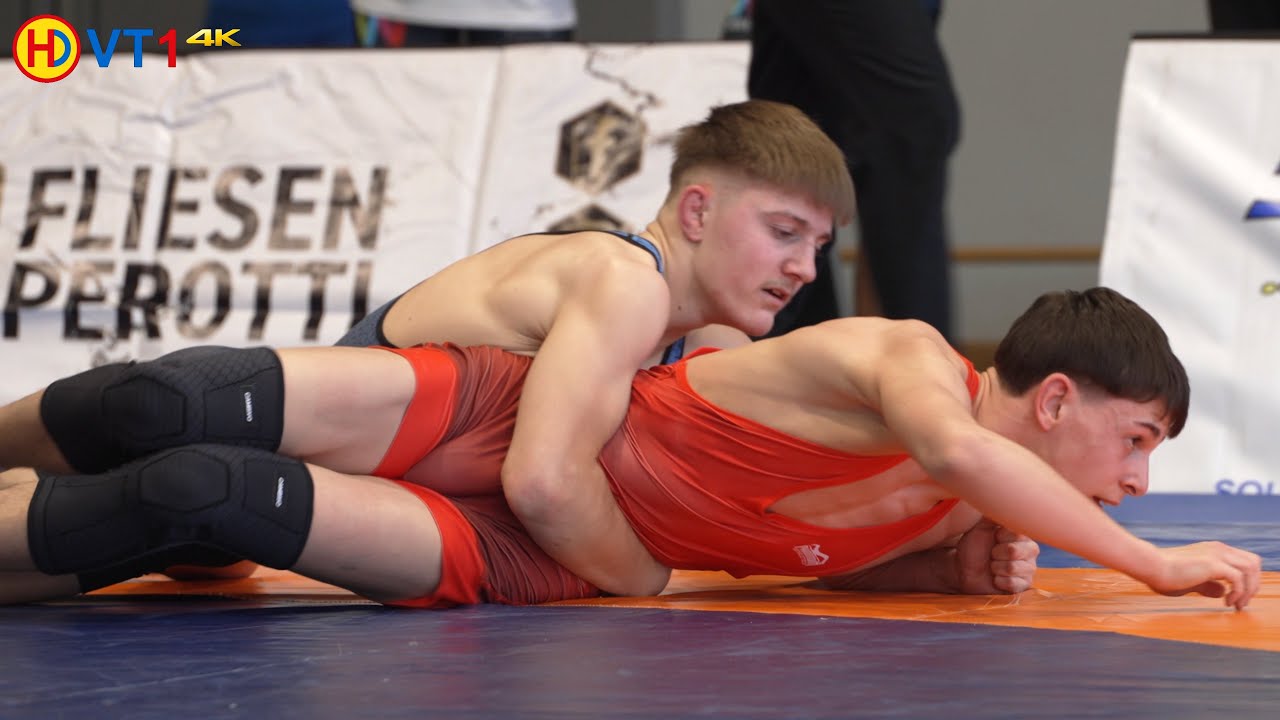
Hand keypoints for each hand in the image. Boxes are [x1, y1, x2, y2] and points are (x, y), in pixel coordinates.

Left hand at [953, 520, 1038, 593]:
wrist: (964, 569)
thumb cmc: (974, 546)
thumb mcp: (980, 527)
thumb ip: (992, 514)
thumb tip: (1001, 496)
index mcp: (1022, 534)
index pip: (1015, 533)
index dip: (997, 537)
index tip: (993, 538)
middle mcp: (1030, 551)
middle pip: (1013, 551)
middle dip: (995, 553)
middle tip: (991, 554)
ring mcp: (1029, 569)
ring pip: (1012, 568)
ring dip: (995, 568)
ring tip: (992, 566)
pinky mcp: (1023, 586)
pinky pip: (1013, 584)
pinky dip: (998, 581)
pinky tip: (996, 579)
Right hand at [1145, 542, 1261, 609]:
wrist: (1150, 566)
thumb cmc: (1163, 574)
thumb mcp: (1190, 582)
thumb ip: (1207, 585)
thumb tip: (1222, 591)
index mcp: (1213, 550)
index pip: (1244, 561)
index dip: (1246, 581)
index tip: (1235, 599)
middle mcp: (1218, 549)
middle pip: (1254, 562)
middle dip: (1253, 584)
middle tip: (1240, 603)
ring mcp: (1217, 554)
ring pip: (1251, 569)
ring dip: (1249, 590)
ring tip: (1235, 604)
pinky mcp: (1213, 564)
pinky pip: (1239, 579)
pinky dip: (1238, 593)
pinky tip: (1226, 602)